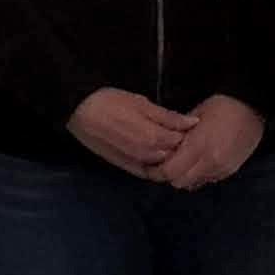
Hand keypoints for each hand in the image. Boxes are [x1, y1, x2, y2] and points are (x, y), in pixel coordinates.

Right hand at [69, 87, 193, 176]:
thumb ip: (169, 117)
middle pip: (175, 155)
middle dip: (181, 145)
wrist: (80, 112)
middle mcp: (148, 156)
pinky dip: (155, 165)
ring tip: (165, 139)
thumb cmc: (111, 102)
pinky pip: (148, 172)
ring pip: (163, 164)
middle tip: (180, 132)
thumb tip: (193, 122)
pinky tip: (154, 153)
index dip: (188, 133)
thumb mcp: (142, 104)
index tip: (189, 125)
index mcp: (155, 137)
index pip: (183, 141)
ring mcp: (137, 164)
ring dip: (169, 155)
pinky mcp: (126, 168)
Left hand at [161, 94, 264, 189]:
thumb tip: (163, 147)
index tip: (150, 165)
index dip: (156, 171)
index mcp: (198, 146)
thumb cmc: (220, 106)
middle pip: (179, 182)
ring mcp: (221, 169)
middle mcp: (210, 163)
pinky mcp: (230, 171)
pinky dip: (198, 175)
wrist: (252, 107)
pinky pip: (207, 180)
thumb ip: (177, 135)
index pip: (169, 171)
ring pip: (193, 184)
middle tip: (163, 164)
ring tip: (181, 162)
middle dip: (168, 175)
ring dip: (184, 176)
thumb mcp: (194, 116)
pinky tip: (198, 162)